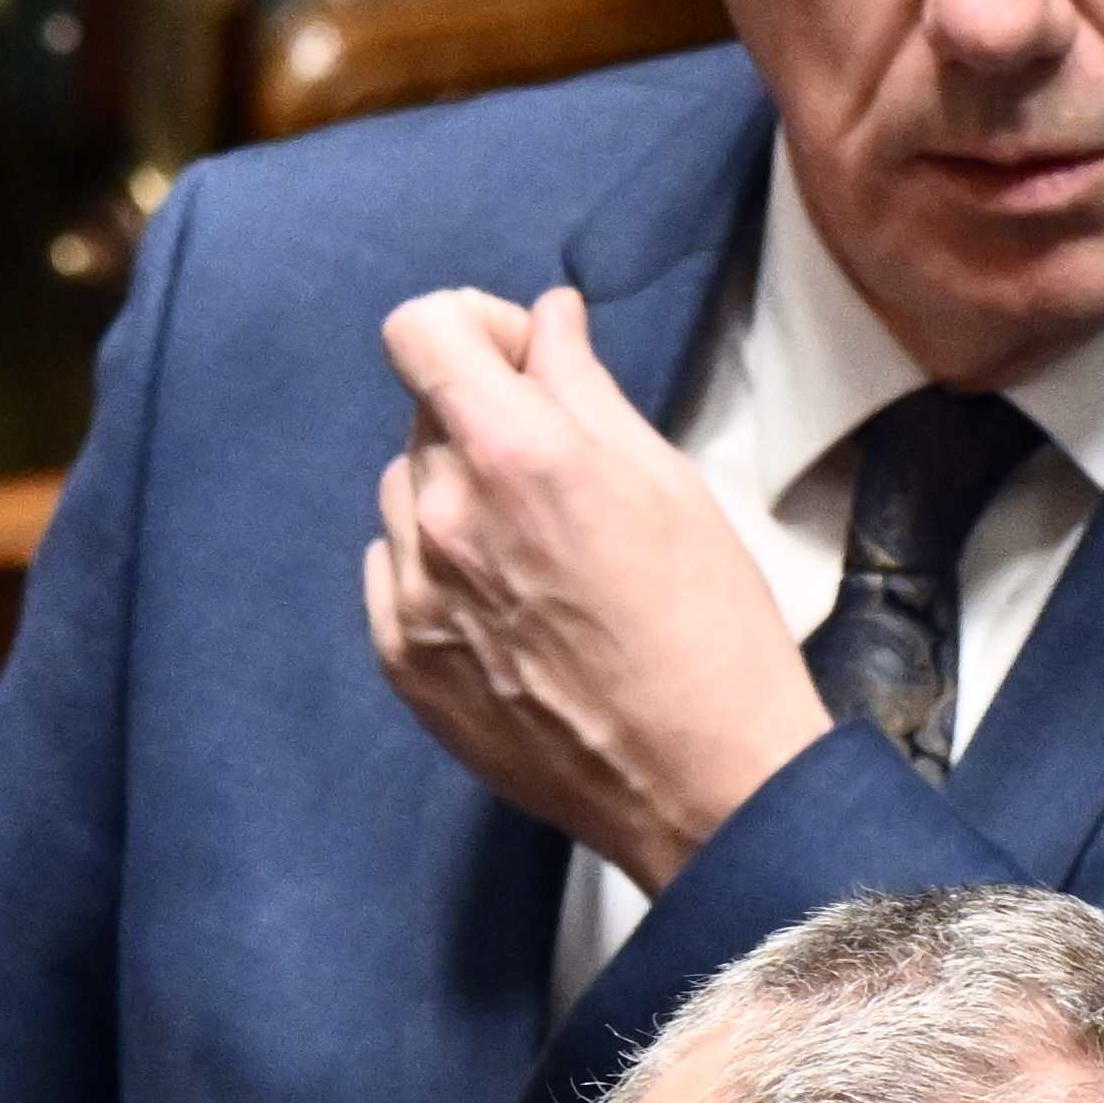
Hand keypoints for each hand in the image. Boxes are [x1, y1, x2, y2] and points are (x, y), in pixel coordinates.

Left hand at [365, 280, 812, 888]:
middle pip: (422, 414)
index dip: (472, 328)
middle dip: (482, 419)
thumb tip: (543, 320)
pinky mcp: (400, 660)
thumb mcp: (667, 481)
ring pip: (403, 495)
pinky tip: (509, 610)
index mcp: (514, 452)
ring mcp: (411, 594)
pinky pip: (392, 572)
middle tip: (558, 474)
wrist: (702, 782)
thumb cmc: (711, 624)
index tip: (523, 363)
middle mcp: (443, 516)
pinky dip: (437, 569)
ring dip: (455, 497)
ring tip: (536, 556)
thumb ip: (584, 388)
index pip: (418, 330)